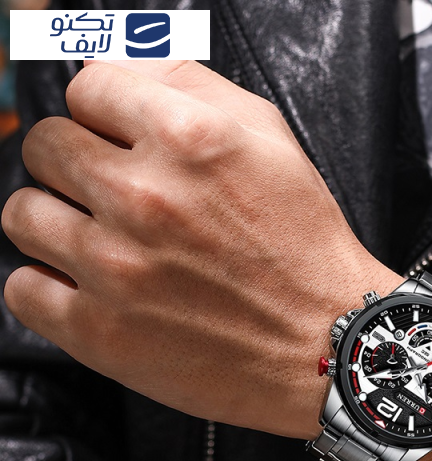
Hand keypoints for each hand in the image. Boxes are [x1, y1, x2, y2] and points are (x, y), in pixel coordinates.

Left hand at [2, 59, 399, 439]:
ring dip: (57, 226)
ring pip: (23, 216)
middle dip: (76, 168)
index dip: (105, 118)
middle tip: (114, 200)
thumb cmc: (306, 252)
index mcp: (187, 138)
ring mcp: (115, 268)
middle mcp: (144, 197)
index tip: (118, 144)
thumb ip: (192, 85)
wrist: (328, 348)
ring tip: (104, 249)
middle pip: (45, 148)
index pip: (86, 89)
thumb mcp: (274, 143)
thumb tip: (122, 69)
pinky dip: (49, 290)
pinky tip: (92, 292)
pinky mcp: (101, 333)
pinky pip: (22, 291)